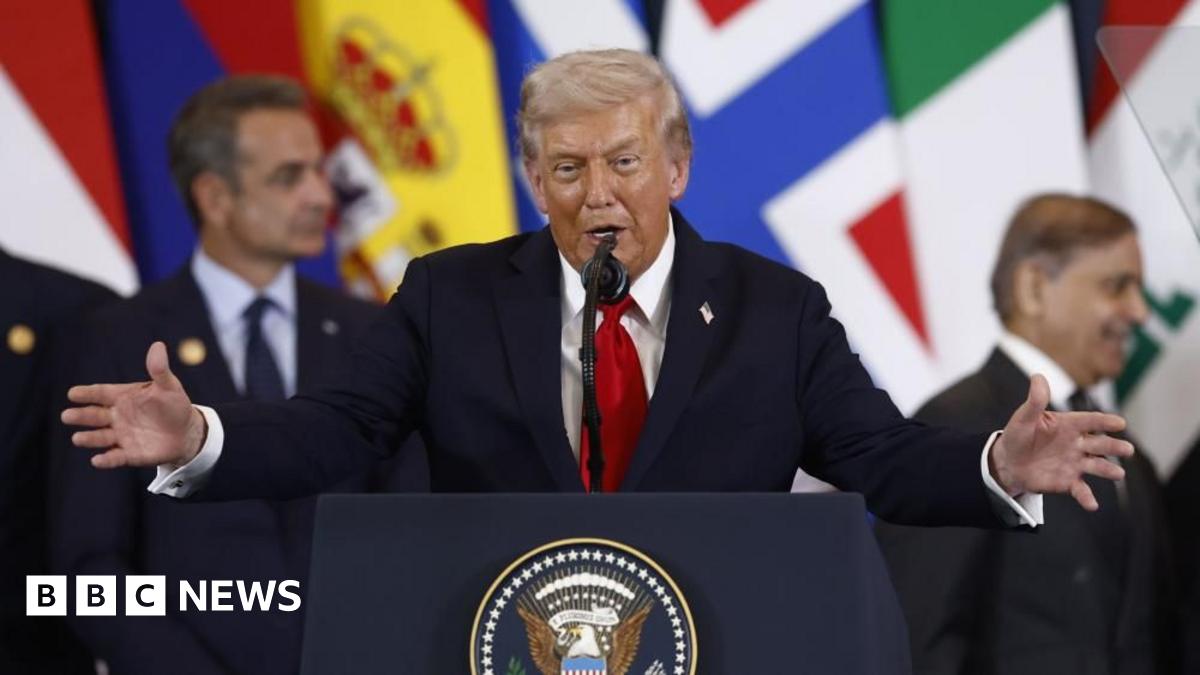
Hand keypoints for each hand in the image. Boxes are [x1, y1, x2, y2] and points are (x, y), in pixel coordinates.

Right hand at [62, 341, 205, 468]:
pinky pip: (116, 457)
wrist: (186, 432)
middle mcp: (117, 416)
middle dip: (81, 416)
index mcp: (123, 397)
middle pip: (95, 416)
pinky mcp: (129, 454)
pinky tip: (97, 460)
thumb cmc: (174, 405)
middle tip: (67, 416)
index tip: (73, 393)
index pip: (101, 393)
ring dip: (89, 438)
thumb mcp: (169, 386)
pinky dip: (106, 460)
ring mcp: (121, 436)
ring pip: (100, 437)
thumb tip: (158, 346)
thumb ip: (159, 370)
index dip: (87, 394)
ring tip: (78, 438)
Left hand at [991, 374, 1132, 510]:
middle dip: (1113, 447)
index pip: (1090, 421)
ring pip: (1096, 466)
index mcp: (1068, 425)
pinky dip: (1087, 497)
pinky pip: (1080, 490)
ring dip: (1108, 470)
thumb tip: (1038, 376)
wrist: (1008, 462)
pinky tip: (1092, 504)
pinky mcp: (1068, 481)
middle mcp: (1077, 444)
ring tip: (1118, 474)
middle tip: (1127, 449)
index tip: (1120, 423)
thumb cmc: (1017, 436)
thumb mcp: (1023, 418)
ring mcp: (1075, 463)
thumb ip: (1035, 400)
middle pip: (1099, 444)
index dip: (1104, 422)